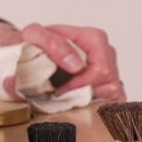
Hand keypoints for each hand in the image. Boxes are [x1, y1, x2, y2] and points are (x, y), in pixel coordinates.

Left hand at [0, 23, 125, 101]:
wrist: (28, 50)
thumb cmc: (35, 42)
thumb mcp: (35, 35)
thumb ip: (52, 45)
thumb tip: (75, 65)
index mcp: (94, 38)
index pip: (101, 70)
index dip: (80, 84)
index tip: (59, 89)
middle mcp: (106, 54)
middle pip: (109, 84)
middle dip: (83, 94)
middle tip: (61, 95)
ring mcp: (110, 70)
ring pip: (111, 95)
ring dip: (88, 100)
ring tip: (67, 97)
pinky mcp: (107, 85)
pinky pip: (112, 102)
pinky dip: (96, 106)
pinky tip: (78, 103)